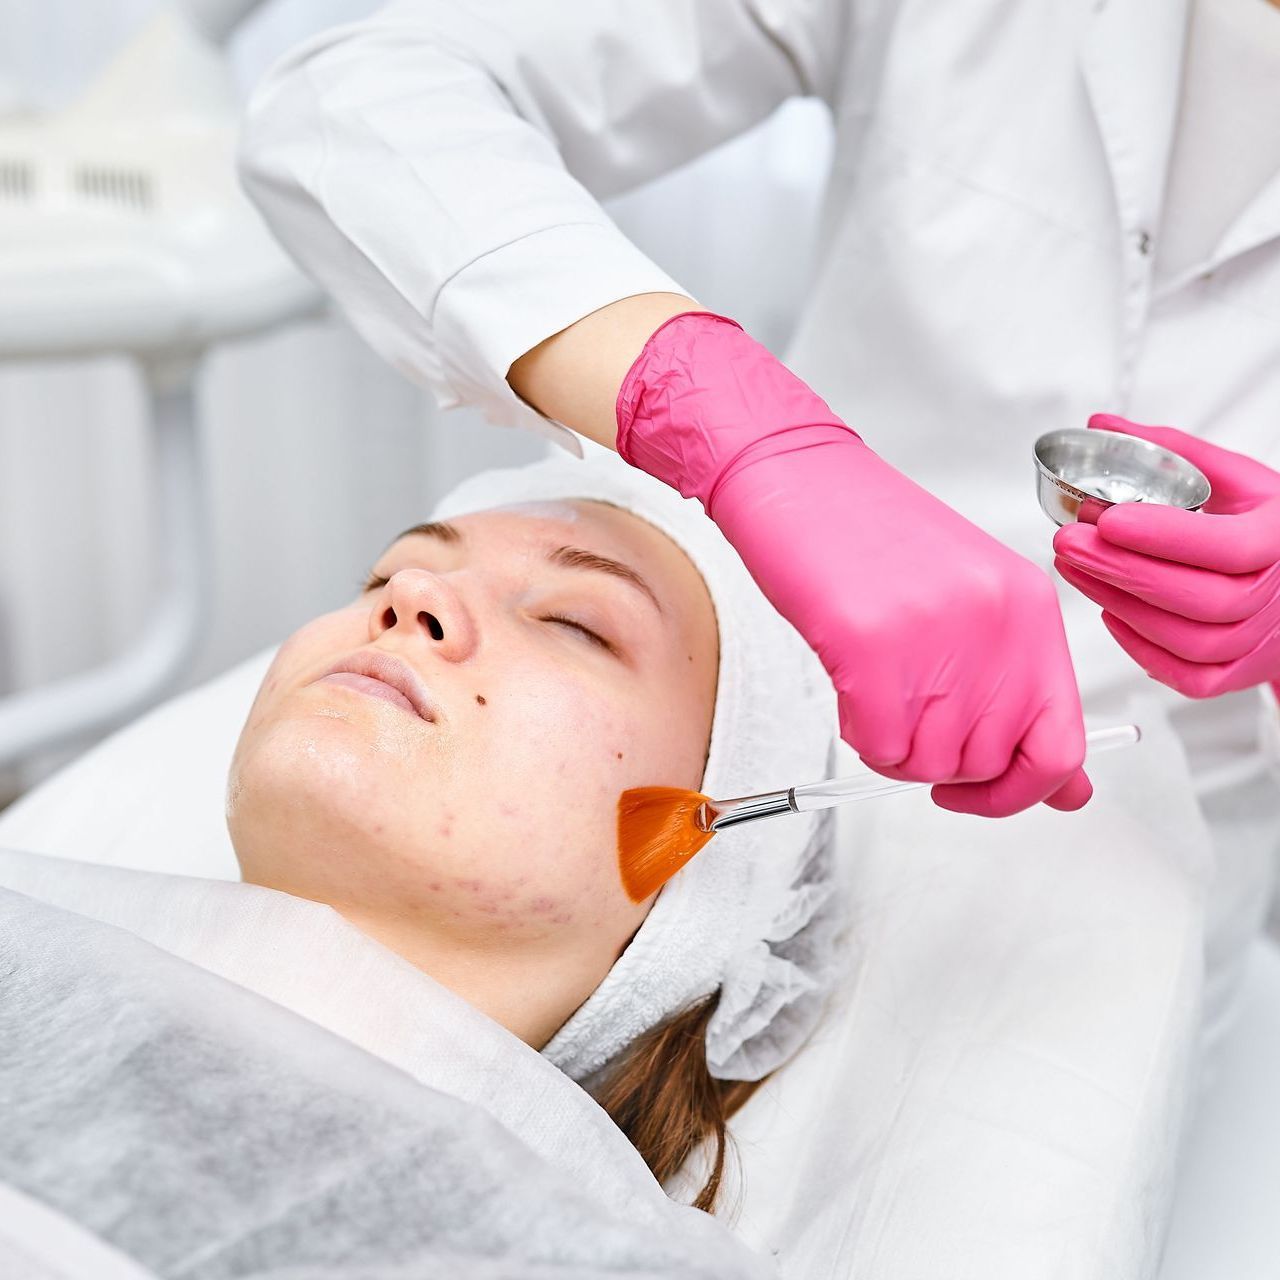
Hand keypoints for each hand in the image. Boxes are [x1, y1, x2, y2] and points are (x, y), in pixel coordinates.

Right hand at [616, 312, 1090, 817]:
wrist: (800, 477)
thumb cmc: (871, 538)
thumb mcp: (966, 603)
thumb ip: (1012, 688)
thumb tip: (1064, 788)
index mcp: (1032, 611)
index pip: (1060, 745)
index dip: (1023, 789)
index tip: (985, 792)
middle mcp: (998, 625)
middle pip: (986, 764)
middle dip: (940, 767)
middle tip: (905, 723)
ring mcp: (937, 635)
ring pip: (930, 764)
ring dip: (895, 750)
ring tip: (873, 695)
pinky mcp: (873, 645)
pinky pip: (880, 746)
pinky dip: (862, 737)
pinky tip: (851, 693)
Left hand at [1054, 413, 1279, 697]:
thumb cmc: (1268, 528)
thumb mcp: (1240, 481)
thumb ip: (1173, 452)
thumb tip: (1104, 425)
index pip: (1226, 548)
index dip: (1163, 536)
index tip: (1107, 519)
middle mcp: (1275, 598)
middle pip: (1198, 599)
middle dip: (1122, 570)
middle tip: (1068, 542)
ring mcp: (1259, 642)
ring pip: (1187, 640)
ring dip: (1120, 603)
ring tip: (1076, 568)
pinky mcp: (1237, 673)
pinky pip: (1187, 675)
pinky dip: (1141, 647)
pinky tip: (1109, 611)